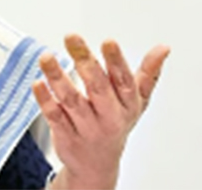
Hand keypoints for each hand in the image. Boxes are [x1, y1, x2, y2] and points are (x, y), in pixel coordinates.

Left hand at [32, 34, 169, 189]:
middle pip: (97, 87)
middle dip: (85, 61)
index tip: (108, 41)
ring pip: (72, 100)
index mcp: (127, 104)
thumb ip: (148, 73)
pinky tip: (38, 83)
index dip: (116, 61)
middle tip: (71, 37)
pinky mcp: (65, 135)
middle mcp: (108, 116)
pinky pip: (54, 116)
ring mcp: (86, 127)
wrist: (97, 164)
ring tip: (46, 56)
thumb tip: (164, 48)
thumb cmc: (116, 123)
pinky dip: (45, 100)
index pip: (124, 81)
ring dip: (58, 77)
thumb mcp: (138, 101)